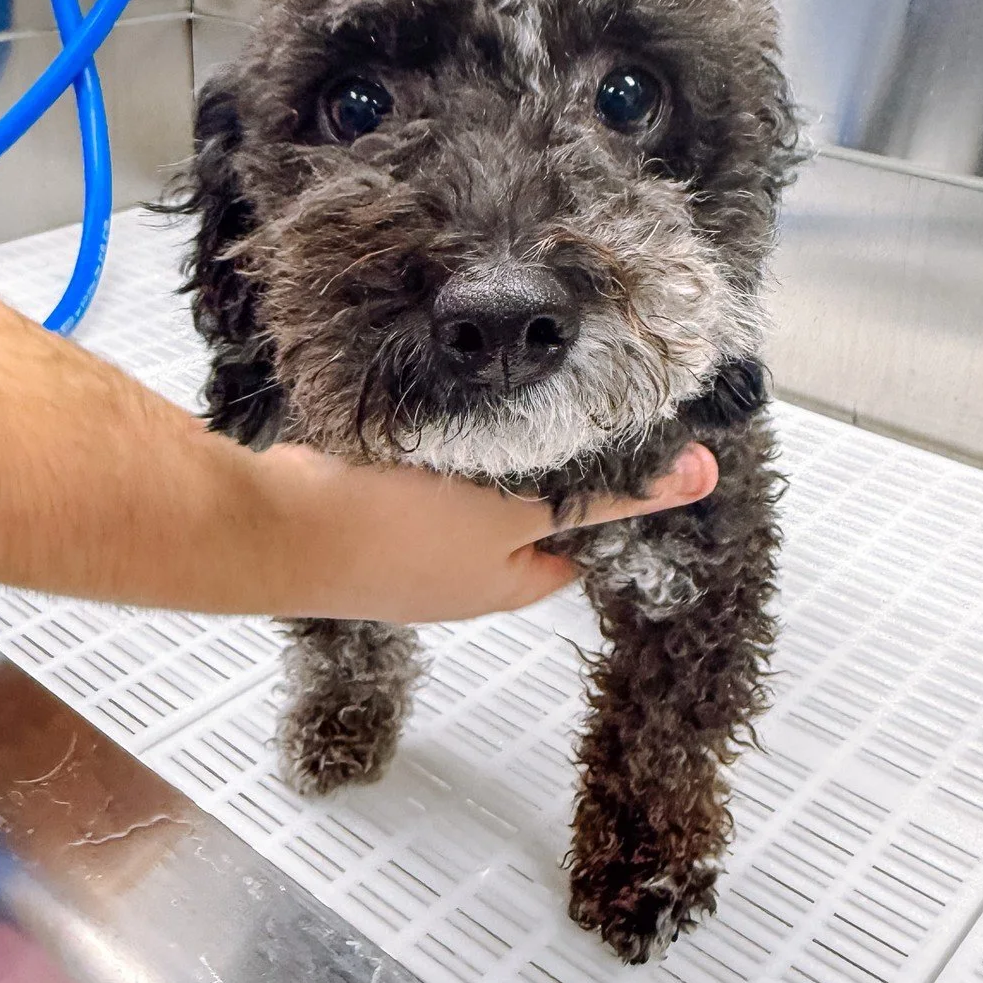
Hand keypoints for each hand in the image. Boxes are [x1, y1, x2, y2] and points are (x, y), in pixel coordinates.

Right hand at [244, 442, 719, 623]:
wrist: (282, 527)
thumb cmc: (400, 531)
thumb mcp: (524, 509)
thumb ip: (607, 492)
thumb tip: (701, 478)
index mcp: (507, 586)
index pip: (580, 544)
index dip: (602, 497)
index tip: (617, 443)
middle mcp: (459, 576)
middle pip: (522, 515)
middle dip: (536, 464)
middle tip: (558, 402)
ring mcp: (406, 547)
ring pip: (465, 490)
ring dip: (479, 451)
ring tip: (497, 397)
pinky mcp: (364, 512)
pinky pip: (414, 477)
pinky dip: (428, 447)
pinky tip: (433, 407)